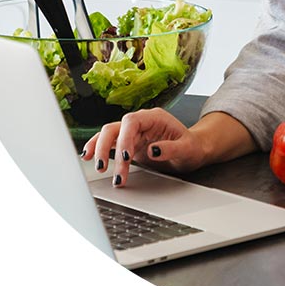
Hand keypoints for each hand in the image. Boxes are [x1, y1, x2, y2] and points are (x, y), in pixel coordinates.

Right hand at [80, 109, 256, 186]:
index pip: (132, 122)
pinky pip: (109, 144)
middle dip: (107, 146)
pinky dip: (99, 150)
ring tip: (99, 168)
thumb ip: (171, 149)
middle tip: (105, 167)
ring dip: (101, 150)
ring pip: (109, 135)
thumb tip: (153, 151)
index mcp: (155, 117)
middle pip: (115, 127)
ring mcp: (133, 133)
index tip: (125, 157)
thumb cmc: (192, 147)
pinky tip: (90, 158)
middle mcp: (141, 122)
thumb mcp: (187, 149)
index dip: (125, 138)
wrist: (194, 151)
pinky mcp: (129, 144)